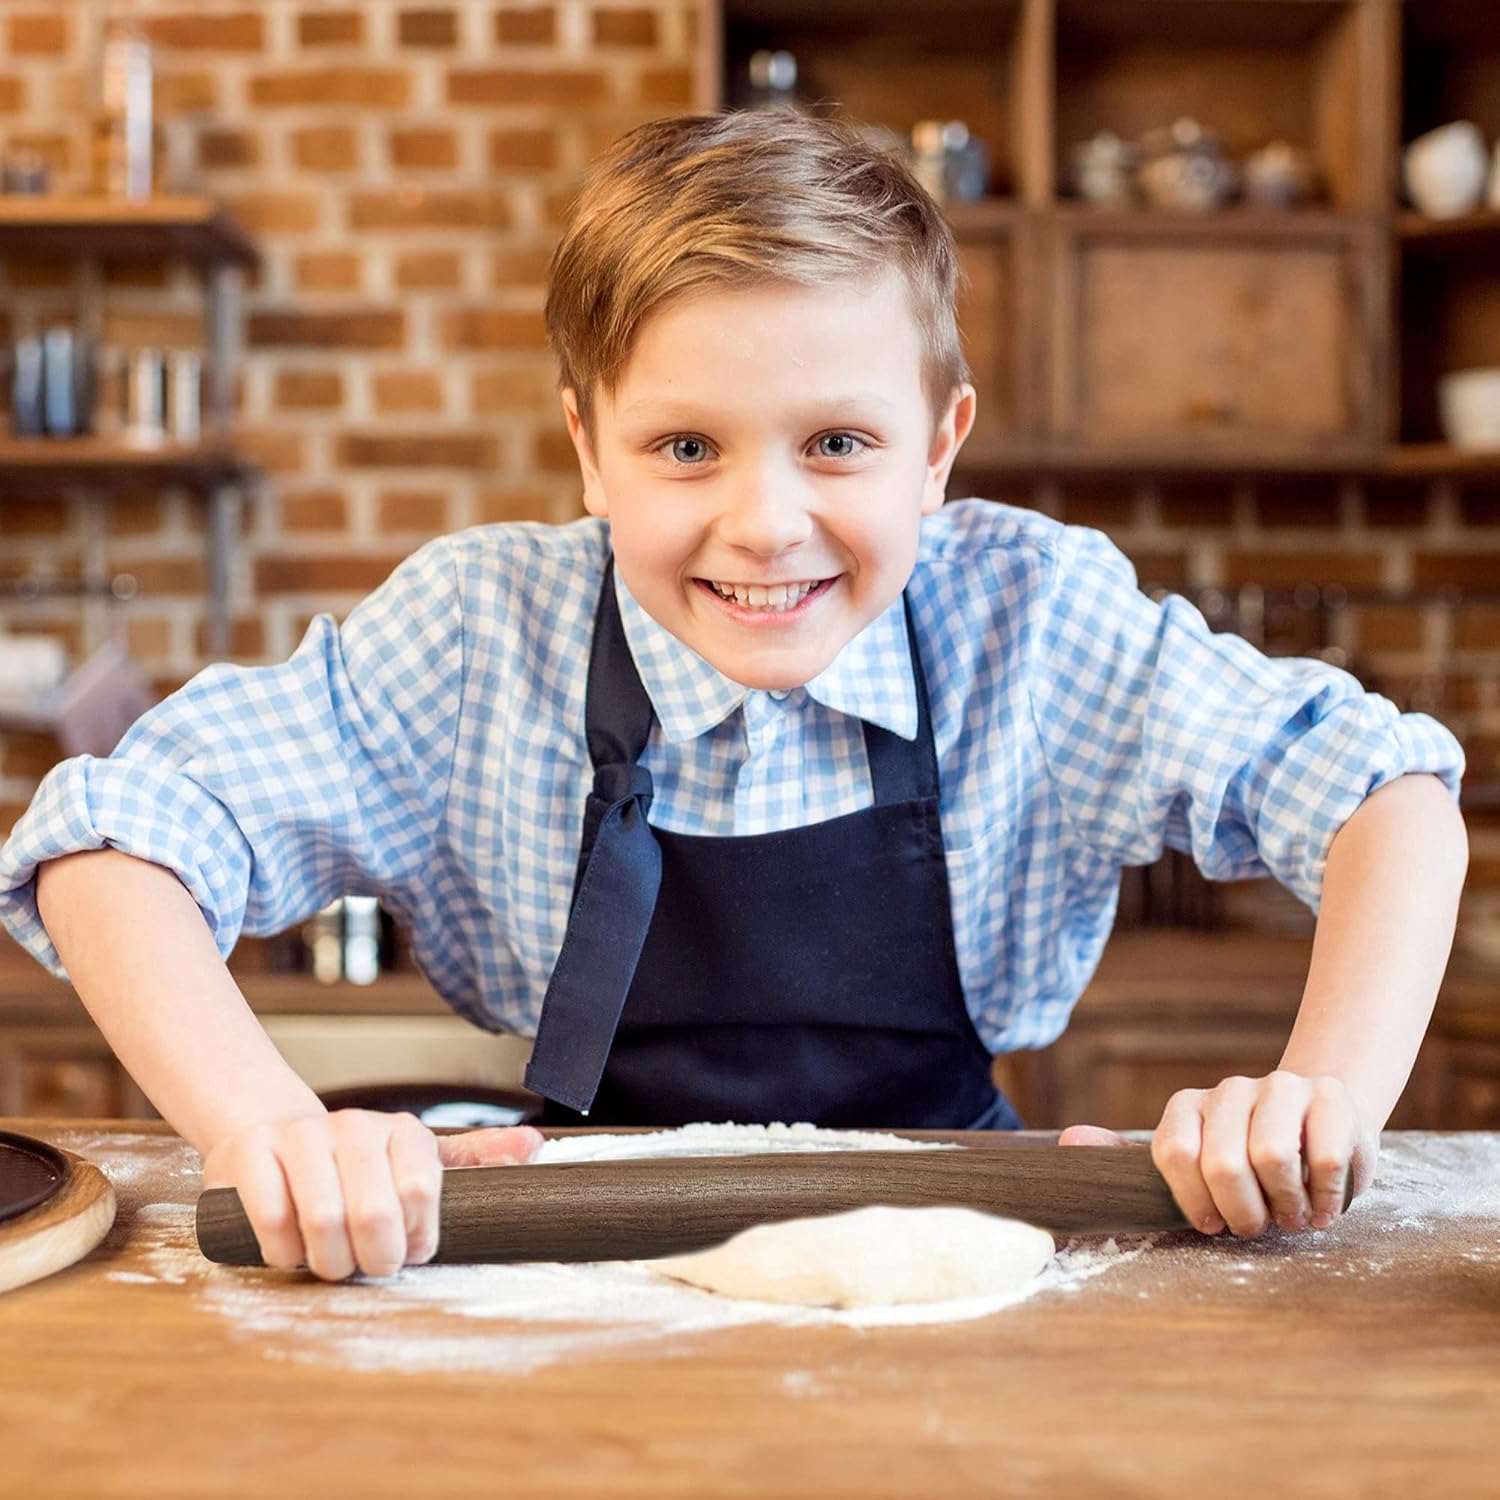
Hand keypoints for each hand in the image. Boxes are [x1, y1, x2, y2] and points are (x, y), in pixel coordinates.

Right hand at [202, 1111, 541, 1279]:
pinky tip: (291, 1251)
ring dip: (328, 1261)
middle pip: (373, 1213)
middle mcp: (354, 1125)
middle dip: (372, 1258)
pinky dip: (283, 1253)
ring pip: (322, 1220)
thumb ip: (475, 1159)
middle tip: (368, 1268)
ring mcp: (300, 1136)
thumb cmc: (355, 1166)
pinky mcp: (250, 1154)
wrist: (272, 1135)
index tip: (408, 1252)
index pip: (422, 1193)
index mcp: (403, 1131)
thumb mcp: (417, 1161)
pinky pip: (273, 1222)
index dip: (415, 1239)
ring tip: (330, 1262)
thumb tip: (534, 1147)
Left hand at [1058, 1071, 1379, 1237]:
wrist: (1318, 1123)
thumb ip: (1127, 1158)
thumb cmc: (1243, 1158)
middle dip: (1244, 1212)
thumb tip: (1067, 1141)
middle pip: (1224, 1163)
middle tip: (1258, 1227)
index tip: (1213, 1225)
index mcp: (1188, 1106)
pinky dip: (1324, 1197)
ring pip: (1273, 1158)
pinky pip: (1325, 1158)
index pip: (1173, 1153)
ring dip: (1285, 1206)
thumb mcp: (1186, 1162)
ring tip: (1291, 1215)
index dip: (1195, 1203)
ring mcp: (1281, 1087)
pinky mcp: (1331, 1098)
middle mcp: (1230, 1090)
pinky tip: (1321, 1206)